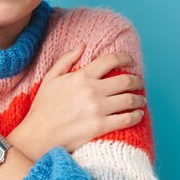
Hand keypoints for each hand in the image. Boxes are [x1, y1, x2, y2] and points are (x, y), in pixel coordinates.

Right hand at [9, 44, 145, 158]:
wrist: (39, 134)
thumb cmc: (44, 106)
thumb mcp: (51, 78)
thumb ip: (67, 59)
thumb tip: (83, 46)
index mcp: (81, 76)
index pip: (110, 60)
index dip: (124, 58)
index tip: (130, 60)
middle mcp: (93, 91)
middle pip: (126, 80)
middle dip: (136, 80)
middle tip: (138, 82)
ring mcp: (98, 109)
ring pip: (130, 100)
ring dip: (139, 98)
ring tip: (140, 99)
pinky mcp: (101, 127)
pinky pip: (127, 119)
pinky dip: (137, 116)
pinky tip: (137, 114)